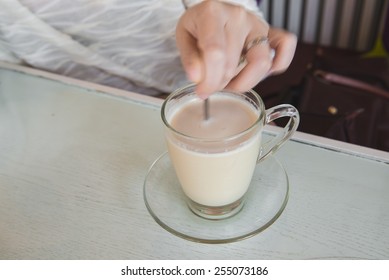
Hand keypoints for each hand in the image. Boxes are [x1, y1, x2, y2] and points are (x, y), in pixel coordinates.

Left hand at [176, 0, 295, 98]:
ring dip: (245, 82)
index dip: (209, 80)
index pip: (215, 54)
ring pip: (261, 63)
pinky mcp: (271, 32)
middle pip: (234, 64)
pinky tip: (260, 73)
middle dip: (221, 83)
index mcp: (213, 13)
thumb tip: (197, 78)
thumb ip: (189, 59)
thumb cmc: (198, 26)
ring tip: (231, 83)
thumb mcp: (184, 38)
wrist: (212, 12)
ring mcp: (258, 24)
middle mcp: (239, 17)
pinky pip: (286, 47)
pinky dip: (279, 63)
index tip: (202, 92)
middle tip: (212, 85)